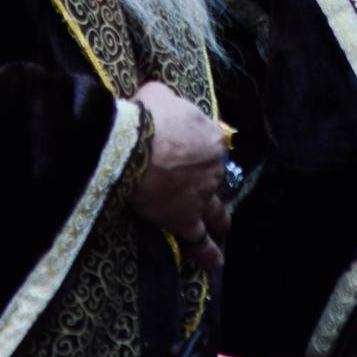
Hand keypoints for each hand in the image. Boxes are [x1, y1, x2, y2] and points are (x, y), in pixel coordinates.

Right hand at [129, 81, 228, 271]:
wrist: (134, 147)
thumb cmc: (146, 116)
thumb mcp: (158, 93)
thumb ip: (168, 100)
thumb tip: (164, 101)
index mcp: (211, 137)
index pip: (212, 143)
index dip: (199, 147)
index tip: (187, 148)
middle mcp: (213, 168)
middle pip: (215, 177)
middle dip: (208, 181)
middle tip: (199, 186)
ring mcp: (202, 196)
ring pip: (217, 212)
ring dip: (220, 220)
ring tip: (222, 229)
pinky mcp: (186, 219)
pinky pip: (200, 240)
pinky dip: (208, 253)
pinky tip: (215, 263)